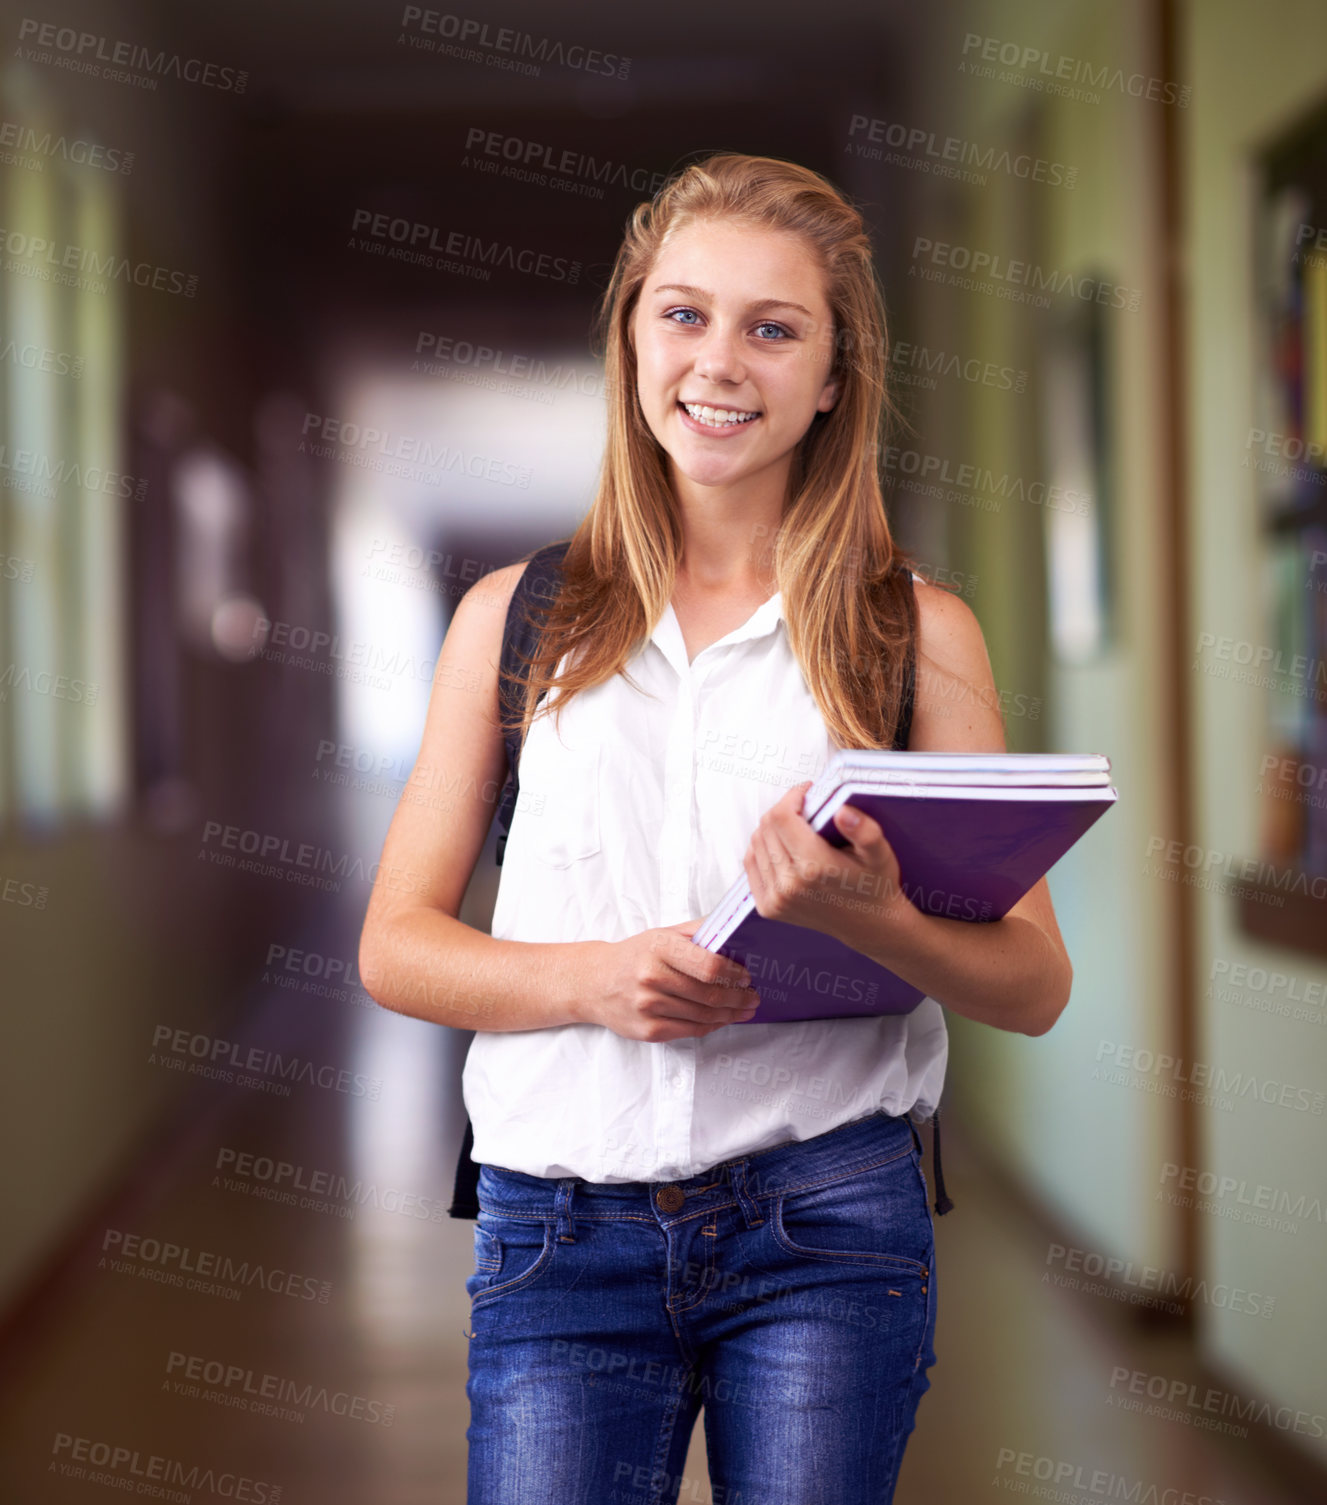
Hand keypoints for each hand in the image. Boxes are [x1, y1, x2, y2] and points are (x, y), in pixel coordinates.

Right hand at [583, 922, 760, 1041]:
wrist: (595, 983)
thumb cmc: (635, 956)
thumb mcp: (663, 934)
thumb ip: (698, 932)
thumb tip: (736, 932)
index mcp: (659, 948)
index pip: (708, 965)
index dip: (734, 975)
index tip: (747, 977)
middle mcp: (651, 977)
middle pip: (709, 994)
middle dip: (738, 998)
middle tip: (753, 997)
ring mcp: (648, 1006)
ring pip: (703, 1016)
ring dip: (730, 1014)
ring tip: (744, 1010)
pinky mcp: (648, 1030)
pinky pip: (691, 1031)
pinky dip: (712, 1026)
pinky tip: (721, 1020)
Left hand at [743, 780, 914, 949]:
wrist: (869, 924)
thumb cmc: (875, 885)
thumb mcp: (880, 854)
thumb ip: (864, 831)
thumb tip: (842, 811)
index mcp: (814, 867)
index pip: (782, 817)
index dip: (792, 797)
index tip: (807, 792)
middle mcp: (789, 885)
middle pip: (767, 827)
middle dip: (783, 810)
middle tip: (804, 808)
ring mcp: (776, 899)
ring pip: (756, 843)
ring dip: (772, 828)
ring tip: (795, 826)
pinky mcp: (769, 907)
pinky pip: (752, 864)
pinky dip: (762, 848)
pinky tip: (781, 845)